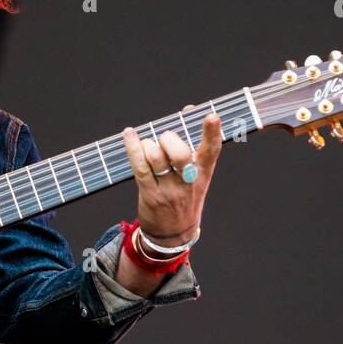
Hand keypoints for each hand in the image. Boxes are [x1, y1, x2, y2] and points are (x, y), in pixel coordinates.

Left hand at [121, 106, 222, 246]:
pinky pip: (140, 166)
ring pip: (156, 157)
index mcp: (203, 174)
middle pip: (179, 152)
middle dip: (168, 138)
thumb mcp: (197, 176)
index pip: (212, 151)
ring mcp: (169, 190)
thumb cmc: (185, 197)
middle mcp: (188, 182)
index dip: (212, 133)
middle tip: (164, 139)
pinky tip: (129, 135)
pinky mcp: (150, 194)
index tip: (212, 116)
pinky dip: (133, 147)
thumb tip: (188, 109)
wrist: (174, 234)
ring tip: (148, 147)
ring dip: (149, 144)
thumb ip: (193, 144)